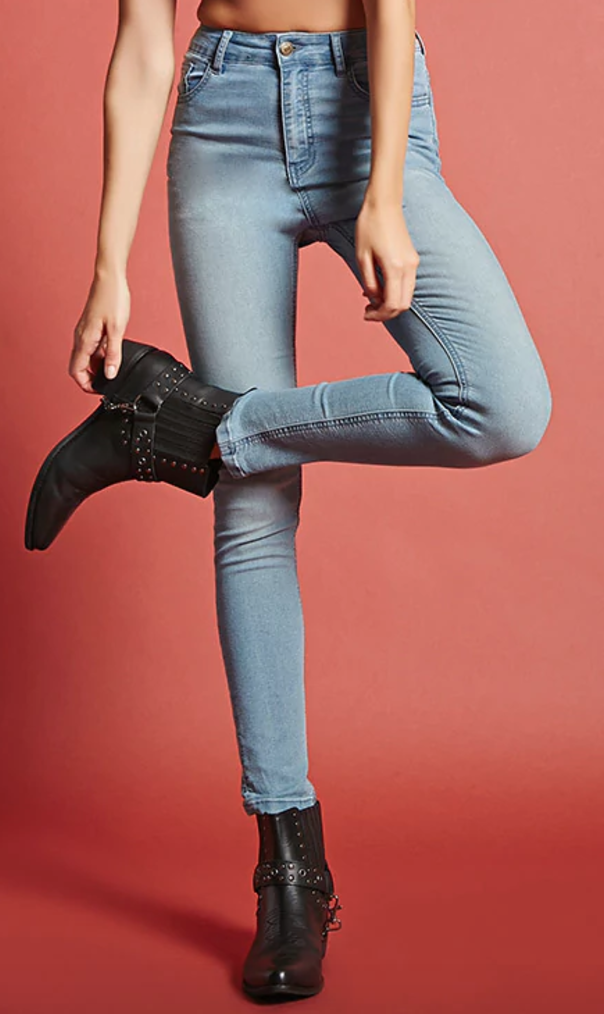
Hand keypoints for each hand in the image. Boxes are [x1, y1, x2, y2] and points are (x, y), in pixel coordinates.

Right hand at [69, 267, 130, 392]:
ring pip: (85, 357)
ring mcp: (85, 332)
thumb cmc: (113, 299)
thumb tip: (110, 374)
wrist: (110, 278)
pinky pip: (90, 347)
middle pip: (78, 366)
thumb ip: (113, 354)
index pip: (76, 371)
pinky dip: (98, 355)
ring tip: (112, 368)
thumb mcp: (117, 330)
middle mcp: (81, 337)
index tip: (98, 390)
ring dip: (95, 366)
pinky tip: (112, 352)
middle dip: (90, 378)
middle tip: (106, 383)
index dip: (85, 385)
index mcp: (84, 340)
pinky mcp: (90, 326)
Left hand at [355, 197, 419, 322]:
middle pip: (403, 305)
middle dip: (386, 313)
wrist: (384, 202)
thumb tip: (374, 299)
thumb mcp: (362, 257)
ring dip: (391, 303)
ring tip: (371, 300)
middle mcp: (409, 267)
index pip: (392, 304)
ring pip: (407, 296)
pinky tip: (379, 288)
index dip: (379, 315)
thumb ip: (369, 282)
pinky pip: (407, 285)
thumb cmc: (369, 226)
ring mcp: (413, 263)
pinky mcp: (413, 259)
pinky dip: (395, 292)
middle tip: (368, 311)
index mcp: (395, 267)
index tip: (365, 314)